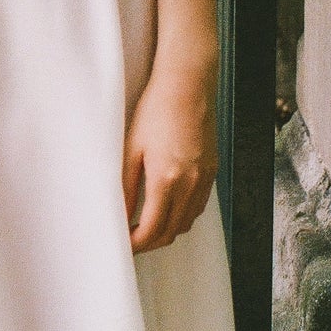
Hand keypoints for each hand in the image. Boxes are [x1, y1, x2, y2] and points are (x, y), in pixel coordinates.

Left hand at [122, 55, 218, 252]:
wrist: (188, 85)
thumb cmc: (156, 111)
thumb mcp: (131, 149)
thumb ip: (124, 188)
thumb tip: (118, 216)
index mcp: (166, 179)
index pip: (152, 230)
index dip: (135, 245)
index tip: (122, 245)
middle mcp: (190, 184)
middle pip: (170, 233)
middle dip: (149, 243)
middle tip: (130, 241)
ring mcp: (204, 179)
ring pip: (186, 224)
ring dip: (166, 232)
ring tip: (145, 228)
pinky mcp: (212, 172)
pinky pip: (197, 208)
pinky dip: (181, 217)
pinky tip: (166, 210)